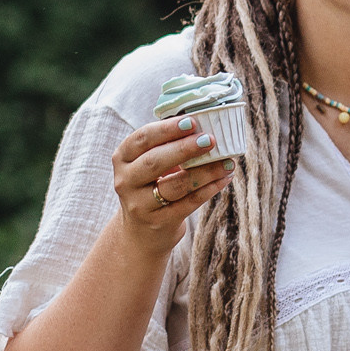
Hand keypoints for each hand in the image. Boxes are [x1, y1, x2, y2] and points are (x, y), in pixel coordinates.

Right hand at [110, 117, 235, 246]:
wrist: (141, 229)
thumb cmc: (152, 183)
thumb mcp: (148, 162)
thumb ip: (168, 144)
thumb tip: (205, 123)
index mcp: (122, 158)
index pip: (141, 139)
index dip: (166, 129)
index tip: (191, 121)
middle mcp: (126, 181)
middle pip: (153, 162)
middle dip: (183, 149)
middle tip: (210, 139)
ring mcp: (140, 204)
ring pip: (175, 186)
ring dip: (205, 172)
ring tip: (227, 162)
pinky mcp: (159, 221)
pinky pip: (188, 203)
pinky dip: (209, 189)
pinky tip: (224, 178)